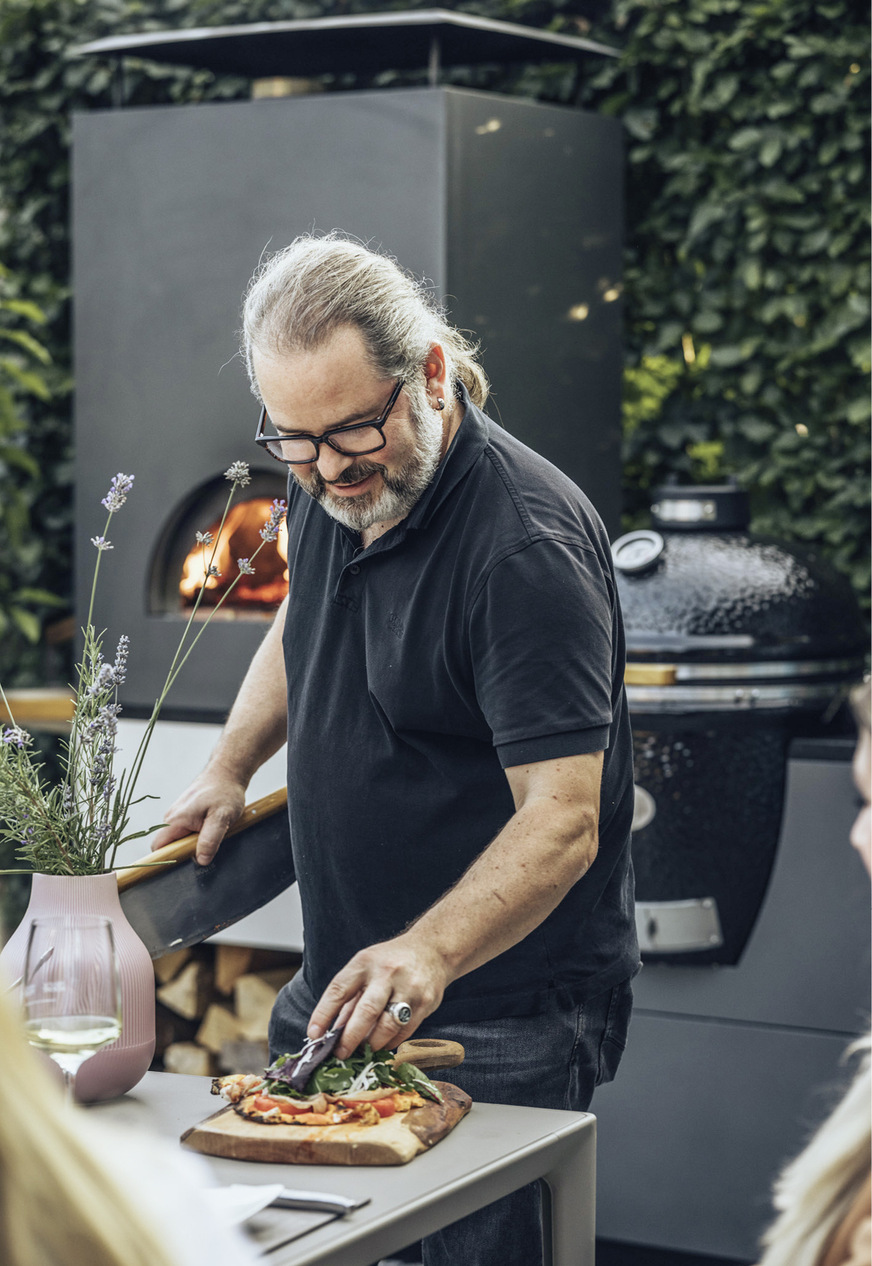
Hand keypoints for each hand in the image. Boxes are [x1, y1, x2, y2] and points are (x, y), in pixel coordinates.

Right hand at [149, 769, 246, 864]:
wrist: (227, 774)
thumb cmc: (224, 791)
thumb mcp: (221, 818)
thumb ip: (210, 840)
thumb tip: (201, 860)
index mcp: (175, 820)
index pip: (158, 848)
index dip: (165, 860)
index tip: (179, 867)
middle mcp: (172, 818)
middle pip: (170, 846)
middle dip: (187, 851)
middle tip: (207, 846)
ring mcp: (178, 816)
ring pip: (180, 840)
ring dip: (195, 843)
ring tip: (212, 832)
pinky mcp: (185, 815)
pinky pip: (186, 832)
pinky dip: (198, 835)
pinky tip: (211, 827)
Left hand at [307, 933, 451, 1059]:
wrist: (432, 949)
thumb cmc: (391, 961)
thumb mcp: (365, 969)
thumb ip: (349, 1000)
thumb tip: (332, 1033)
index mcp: (365, 962)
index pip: (339, 989)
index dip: (323, 1014)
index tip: (314, 1035)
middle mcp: (387, 973)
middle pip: (366, 1011)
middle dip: (350, 1037)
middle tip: (340, 1054)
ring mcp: (409, 987)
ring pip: (387, 1026)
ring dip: (372, 1044)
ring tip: (363, 1050)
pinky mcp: (426, 1002)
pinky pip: (405, 1031)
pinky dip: (390, 1042)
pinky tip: (382, 1044)